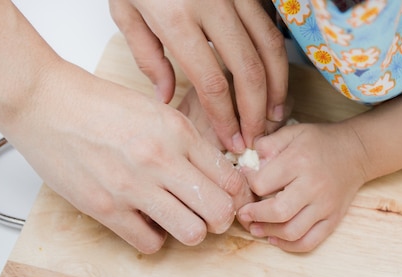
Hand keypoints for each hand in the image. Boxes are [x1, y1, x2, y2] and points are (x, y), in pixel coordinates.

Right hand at [9, 62, 252, 253]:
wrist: (43, 102)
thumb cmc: (99, 105)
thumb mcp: (156, 112)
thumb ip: (188, 143)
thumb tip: (217, 177)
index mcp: (179, 133)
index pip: (232, 180)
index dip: (237, 197)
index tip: (229, 200)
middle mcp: (161, 160)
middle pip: (220, 212)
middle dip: (221, 219)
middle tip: (208, 214)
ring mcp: (132, 187)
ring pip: (192, 233)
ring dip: (190, 231)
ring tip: (176, 219)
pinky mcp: (104, 208)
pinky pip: (150, 244)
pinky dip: (153, 238)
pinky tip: (144, 221)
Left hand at [109, 0, 287, 151]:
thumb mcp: (125, 10)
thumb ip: (146, 56)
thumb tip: (166, 96)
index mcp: (176, 17)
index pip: (212, 81)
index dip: (226, 116)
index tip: (232, 139)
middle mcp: (211, 5)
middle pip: (248, 69)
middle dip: (257, 110)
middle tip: (257, 135)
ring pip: (269, 47)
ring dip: (276, 85)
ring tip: (276, 114)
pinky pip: (270, 26)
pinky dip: (276, 58)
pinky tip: (274, 79)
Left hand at [236, 122, 367, 251]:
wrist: (356, 151)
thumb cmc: (320, 142)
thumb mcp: (292, 132)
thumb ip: (268, 144)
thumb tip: (249, 165)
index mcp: (299, 162)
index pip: (263, 183)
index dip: (249, 185)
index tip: (246, 184)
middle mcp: (313, 186)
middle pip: (277, 212)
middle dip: (254, 216)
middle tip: (244, 214)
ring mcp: (325, 206)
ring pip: (292, 231)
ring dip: (268, 233)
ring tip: (256, 228)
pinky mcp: (333, 219)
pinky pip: (310, 242)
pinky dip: (289, 246)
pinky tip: (276, 238)